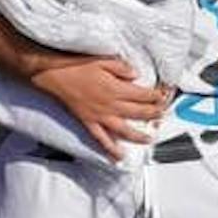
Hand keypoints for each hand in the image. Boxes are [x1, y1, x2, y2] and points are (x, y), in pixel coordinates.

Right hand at [30, 53, 169, 157]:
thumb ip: (122, 68)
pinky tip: (118, 157)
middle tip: (162, 116)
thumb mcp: (103, 60)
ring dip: (139, 136)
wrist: (55, 75)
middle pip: (139, 113)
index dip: (156, 97)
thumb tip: (136, 75)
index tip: (162, 97)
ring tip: (149, 139)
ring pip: (125, 130)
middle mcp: (111, 105)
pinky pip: (102, 139)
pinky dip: (110, 149)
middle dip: (154, 115)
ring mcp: (100, 116)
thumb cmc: (77, 66)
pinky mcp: (89, 122)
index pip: (144, 95)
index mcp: (117, 89)